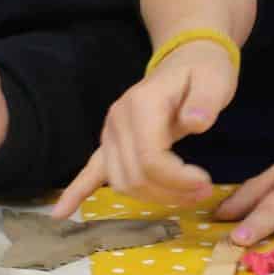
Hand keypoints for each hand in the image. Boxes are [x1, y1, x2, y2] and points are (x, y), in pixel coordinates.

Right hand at [51, 39, 239, 216]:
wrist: (185, 60)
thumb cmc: (202, 72)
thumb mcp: (214, 80)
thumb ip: (205, 101)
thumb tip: (194, 123)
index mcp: (141, 105)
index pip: (150, 159)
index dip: (177, 180)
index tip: (205, 183)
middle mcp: (118, 119)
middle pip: (135, 175)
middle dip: (170, 192)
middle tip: (203, 192)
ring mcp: (109, 133)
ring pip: (121, 182)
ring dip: (152, 198)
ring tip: (185, 196)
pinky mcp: (109, 143)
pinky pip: (90, 170)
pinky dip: (76, 192)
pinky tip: (59, 214)